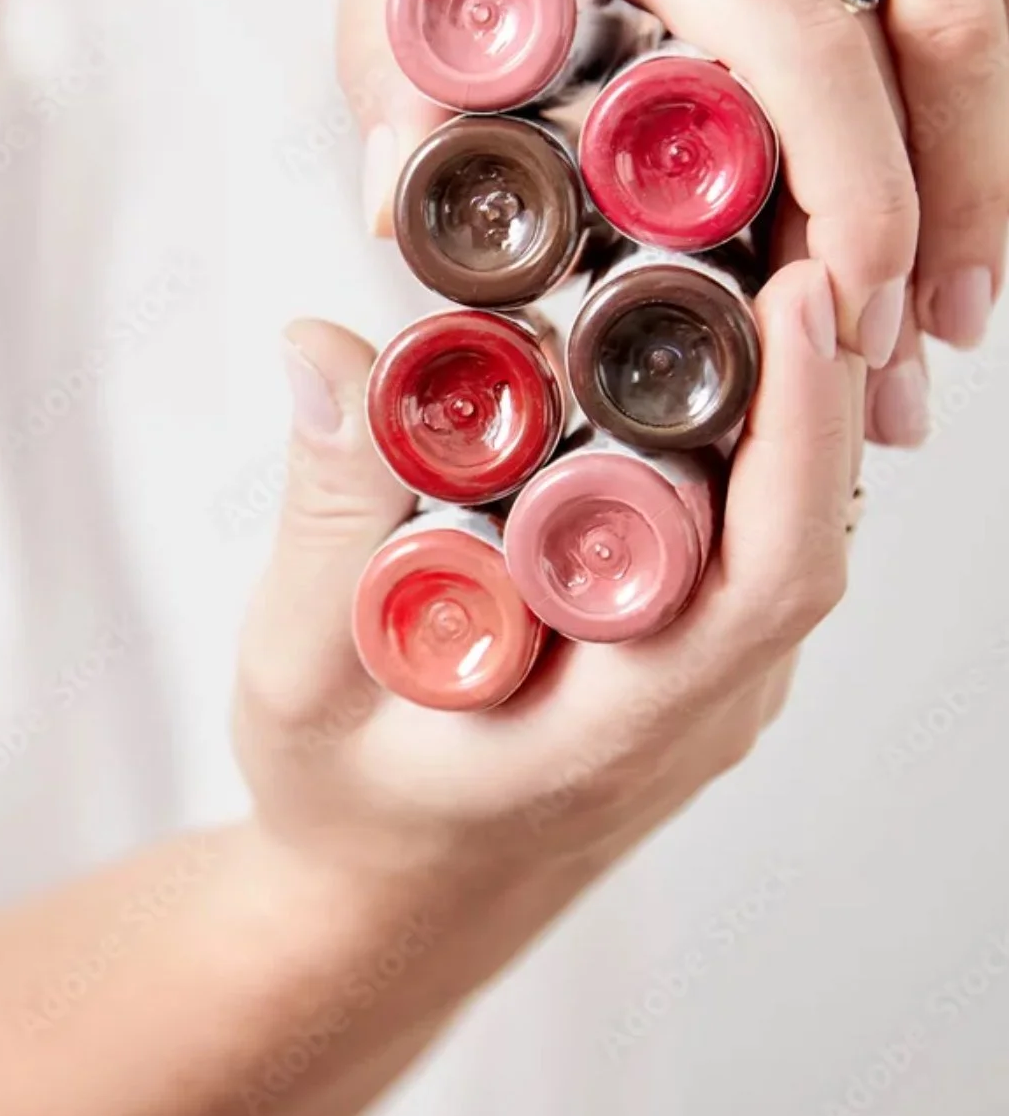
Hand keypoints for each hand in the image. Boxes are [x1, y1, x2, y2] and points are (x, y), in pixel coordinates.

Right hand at [236, 260, 860, 888]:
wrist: (391, 903)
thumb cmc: (349, 807)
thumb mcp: (302, 679)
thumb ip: (323, 523)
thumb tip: (325, 349)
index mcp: (626, 724)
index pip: (771, 574)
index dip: (805, 432)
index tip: (794, 292)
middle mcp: (704, 700)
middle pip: (810, 522)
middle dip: (813, 364)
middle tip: (779, 212)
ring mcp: (712, 679)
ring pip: (792, 520)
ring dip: (792, 390)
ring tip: (758, 245)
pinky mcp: (693, 652)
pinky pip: (752, 530)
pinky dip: (754, 432)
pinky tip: (712, 345)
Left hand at [338, 0, 1008, 450]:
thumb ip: (391, 51)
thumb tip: (399, 210)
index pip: (793, 42)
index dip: (846, 196)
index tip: (849, 309)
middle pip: (918, 46)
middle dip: (931, 223)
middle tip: (907, 354)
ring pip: (990, 2)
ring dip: (990, 171)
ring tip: (958, 300)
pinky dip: (1003, 72)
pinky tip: (979, 167)